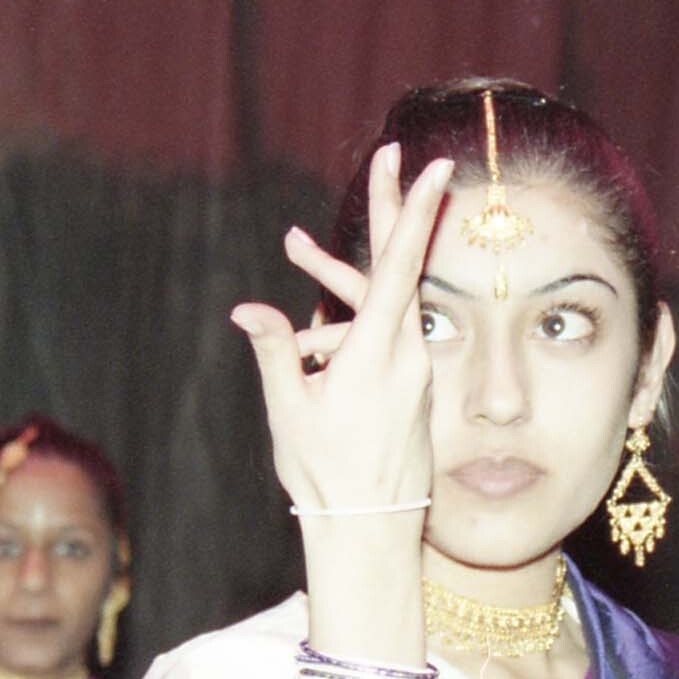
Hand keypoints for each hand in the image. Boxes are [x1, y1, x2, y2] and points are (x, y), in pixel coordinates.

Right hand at [231, 145, 452, 516]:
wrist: (371, 524)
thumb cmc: (326, 472)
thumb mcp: (289, 410)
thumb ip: (276, 351)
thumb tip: (248, 310)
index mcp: (378, 352)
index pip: (401, 266)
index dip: (413, 212)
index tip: (430, 168)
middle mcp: (406, 351)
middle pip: (400, 263)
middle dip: (395, 205)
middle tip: (398, 153)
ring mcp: (413, 366)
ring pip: (378, 303)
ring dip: (337, 281)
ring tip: (292, 248)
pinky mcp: (410, 382)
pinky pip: (380, 334)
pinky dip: (345, 323)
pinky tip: (306, 341)